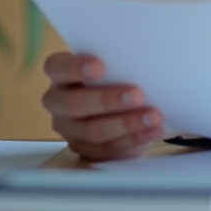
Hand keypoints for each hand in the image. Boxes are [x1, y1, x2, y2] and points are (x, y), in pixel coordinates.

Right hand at [41, 52, 163, 160]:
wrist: (123, 107)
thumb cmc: (118, 76)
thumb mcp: (116, 66)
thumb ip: (119, 64)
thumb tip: (146, 61)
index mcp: (61, 74)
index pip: (57, 67)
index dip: (74, 67)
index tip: (99, 67)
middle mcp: (58, 102)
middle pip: (74, 104)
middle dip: (106, 100)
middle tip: (136, 95)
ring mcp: (68, 129)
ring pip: (93, 131)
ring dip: (126, 124)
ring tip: (153, 116)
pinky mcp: (84, 149)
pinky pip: (108, 148)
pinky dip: (135, 139)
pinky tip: (153, 130)